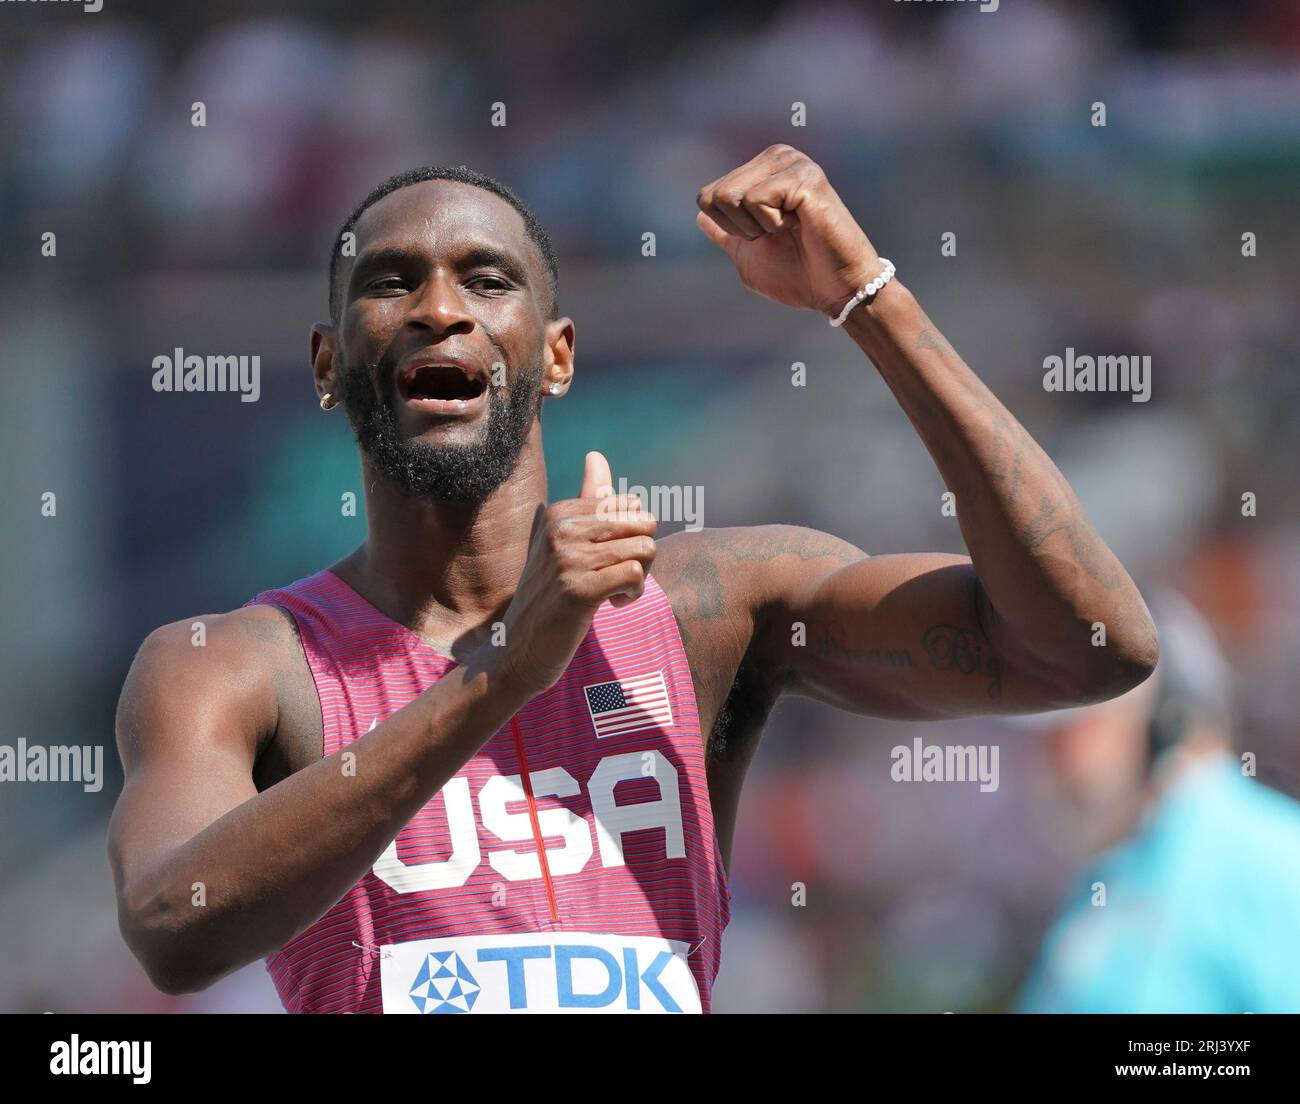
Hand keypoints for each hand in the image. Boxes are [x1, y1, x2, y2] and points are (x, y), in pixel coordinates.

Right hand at [486, 451, 656, 698]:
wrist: (517, 649)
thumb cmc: (549, 595)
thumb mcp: (561, 542)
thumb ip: (586, 500)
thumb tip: (596, 454)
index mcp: (560, 512)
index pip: (631, 505)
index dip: (631, 535)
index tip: (609, 559)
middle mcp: (562, 529)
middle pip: (643, 523)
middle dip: (643, 553)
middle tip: (619, 577)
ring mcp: (569, 558)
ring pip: (645, 548)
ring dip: (640, 577)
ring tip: (614, 592)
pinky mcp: (580, 589)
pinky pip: (637, 575)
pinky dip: (633, 594)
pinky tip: (613, 605)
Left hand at [696, 144, 881, 317]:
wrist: (836, 289)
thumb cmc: (799, 274)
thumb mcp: (749, 255)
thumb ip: (725, 233)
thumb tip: (701, 215)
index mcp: (761, 170)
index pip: (707, 197)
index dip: (728, 229)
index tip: (764, 236)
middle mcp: (777, 156)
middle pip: (715, 195)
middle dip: (740, 229)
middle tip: (778, 235)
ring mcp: (792, 162)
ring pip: (730, 196)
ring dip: (755, 227)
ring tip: (790, 229)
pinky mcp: (804, 176)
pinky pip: (755, 200)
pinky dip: (771, 224)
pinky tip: (800, 225)